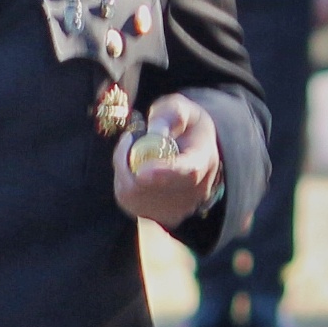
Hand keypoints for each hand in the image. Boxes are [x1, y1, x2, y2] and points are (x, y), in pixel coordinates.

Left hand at [115, 92, 221, 225]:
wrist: (192, 150)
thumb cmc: (184, 126)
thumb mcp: (181, 109)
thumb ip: (170, 114)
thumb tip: (155, 133)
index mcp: (204, 159)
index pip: (188, 172)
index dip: (163, 173)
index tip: (140, 171)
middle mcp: (195, 190)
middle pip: (153, 188)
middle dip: (129, 160)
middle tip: (130, 138)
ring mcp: (178, 208)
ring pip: (134, 194)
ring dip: (123, 168)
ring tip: (134, 150)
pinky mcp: (158, 217)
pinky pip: (128, 199)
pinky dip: (123, 180)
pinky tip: (134, 168)